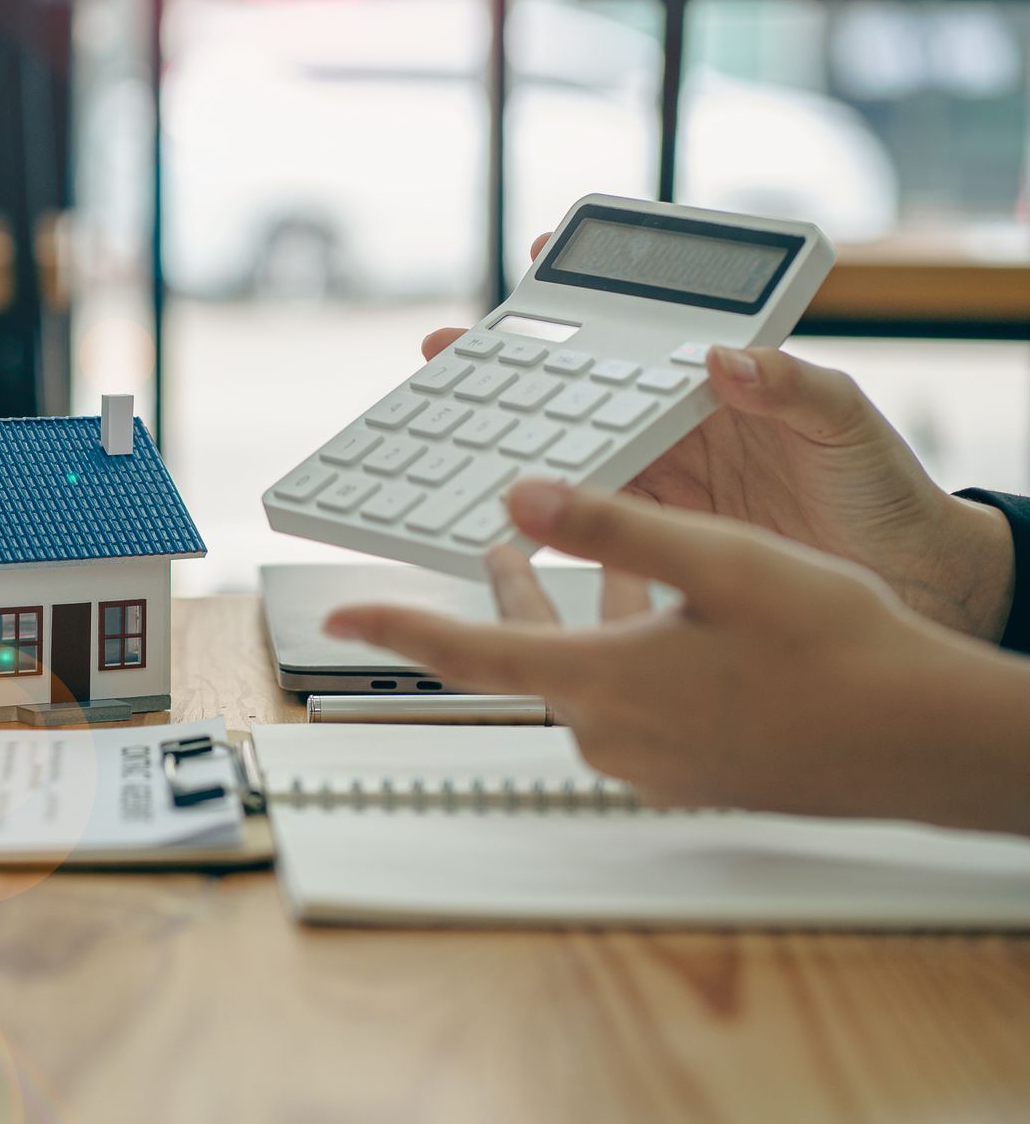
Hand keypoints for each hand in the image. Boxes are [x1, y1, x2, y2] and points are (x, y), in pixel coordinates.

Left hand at [326, 480, 1029, 836]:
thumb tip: (522, 496)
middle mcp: (613, 733)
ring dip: (575, 612)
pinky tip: (659, 606)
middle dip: (505, 595)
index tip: (337, 622)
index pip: (466, 654)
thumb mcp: (717, 562)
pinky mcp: (690, 767)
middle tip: (487, 547)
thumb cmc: (837, 653)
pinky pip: (629, 696)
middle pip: (525, 656)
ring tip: (575, 554)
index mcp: (602, 682)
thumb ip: (610, 528)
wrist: (926, 744)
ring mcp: (653, 759)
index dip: (395, 631)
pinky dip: (625, 645)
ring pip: (583, 671)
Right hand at [421, 233, 1015, 640]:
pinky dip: (544, 515)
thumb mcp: (848, 422)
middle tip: (450, 348)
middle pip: (579, 392)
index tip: (535, 261)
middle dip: (509, 367)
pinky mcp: (658, 544)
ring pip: (571, 455)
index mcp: (716, 386)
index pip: (638, 332)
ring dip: (510, 440)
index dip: (586, 297)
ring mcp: (663, 487)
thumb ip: (793, 384)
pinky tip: (501, 506)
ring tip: (452, 421)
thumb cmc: (889, 492)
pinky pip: (590, 524)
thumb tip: (726, 355)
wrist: (912, 585)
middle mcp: (679, 430)